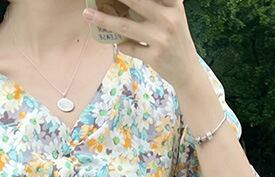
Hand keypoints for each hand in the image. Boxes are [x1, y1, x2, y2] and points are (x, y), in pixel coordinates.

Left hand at [82, 0, 201, 90]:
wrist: (187, 71)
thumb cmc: (176, 40)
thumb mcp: (173, 17)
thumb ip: (158, 6)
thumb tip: (123, 3)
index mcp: (174, 5)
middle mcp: (169, 19)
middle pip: (135, 2)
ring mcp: (161, 39)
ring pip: (125, 27)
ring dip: (104, 19)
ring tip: (87, 14)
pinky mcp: (155, 57)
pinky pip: (130, 48)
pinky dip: (122, 45)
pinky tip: (119, 44)